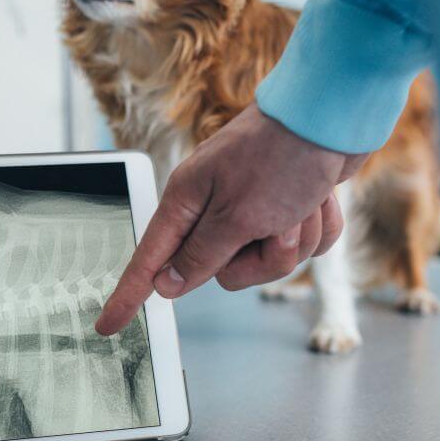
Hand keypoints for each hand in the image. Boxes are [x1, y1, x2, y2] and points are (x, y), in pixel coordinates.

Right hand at [96, 105, 367, 334]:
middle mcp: (215, 207)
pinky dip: (317, 227)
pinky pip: (301, 245)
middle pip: (225, 271)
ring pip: (269, 261)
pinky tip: (320, 200)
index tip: (108, 326)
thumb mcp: (237, 216)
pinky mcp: (287, 208)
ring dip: (296, 238)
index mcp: (188, 201)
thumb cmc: (281, 157)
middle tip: (276, 225)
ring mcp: (252, 207)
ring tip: (303, 204)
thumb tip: (166, 284)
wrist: (332, 114)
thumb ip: (200, 256)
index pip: (150, 261)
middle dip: (262, 258)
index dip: (129, 295)